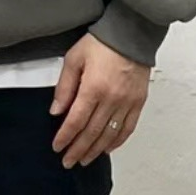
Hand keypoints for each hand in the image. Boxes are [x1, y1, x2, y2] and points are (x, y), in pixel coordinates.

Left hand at [50, 33, 149, 167]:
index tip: (57, 147)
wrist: (130, 33)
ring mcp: (127, 103)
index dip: (65, 137)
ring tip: (84, 159)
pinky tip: (107, 148)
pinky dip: (117, 141)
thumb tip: (56, 111)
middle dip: (78, 149)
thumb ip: (64, 86)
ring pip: (110, 135)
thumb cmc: (100, 43)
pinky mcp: (139, 102)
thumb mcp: (74, 59)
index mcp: (93, 88)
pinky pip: (128, 128)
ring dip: (95, 150)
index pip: (76, 121)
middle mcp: (112, 99)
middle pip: (92, 132)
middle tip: (68, 161)